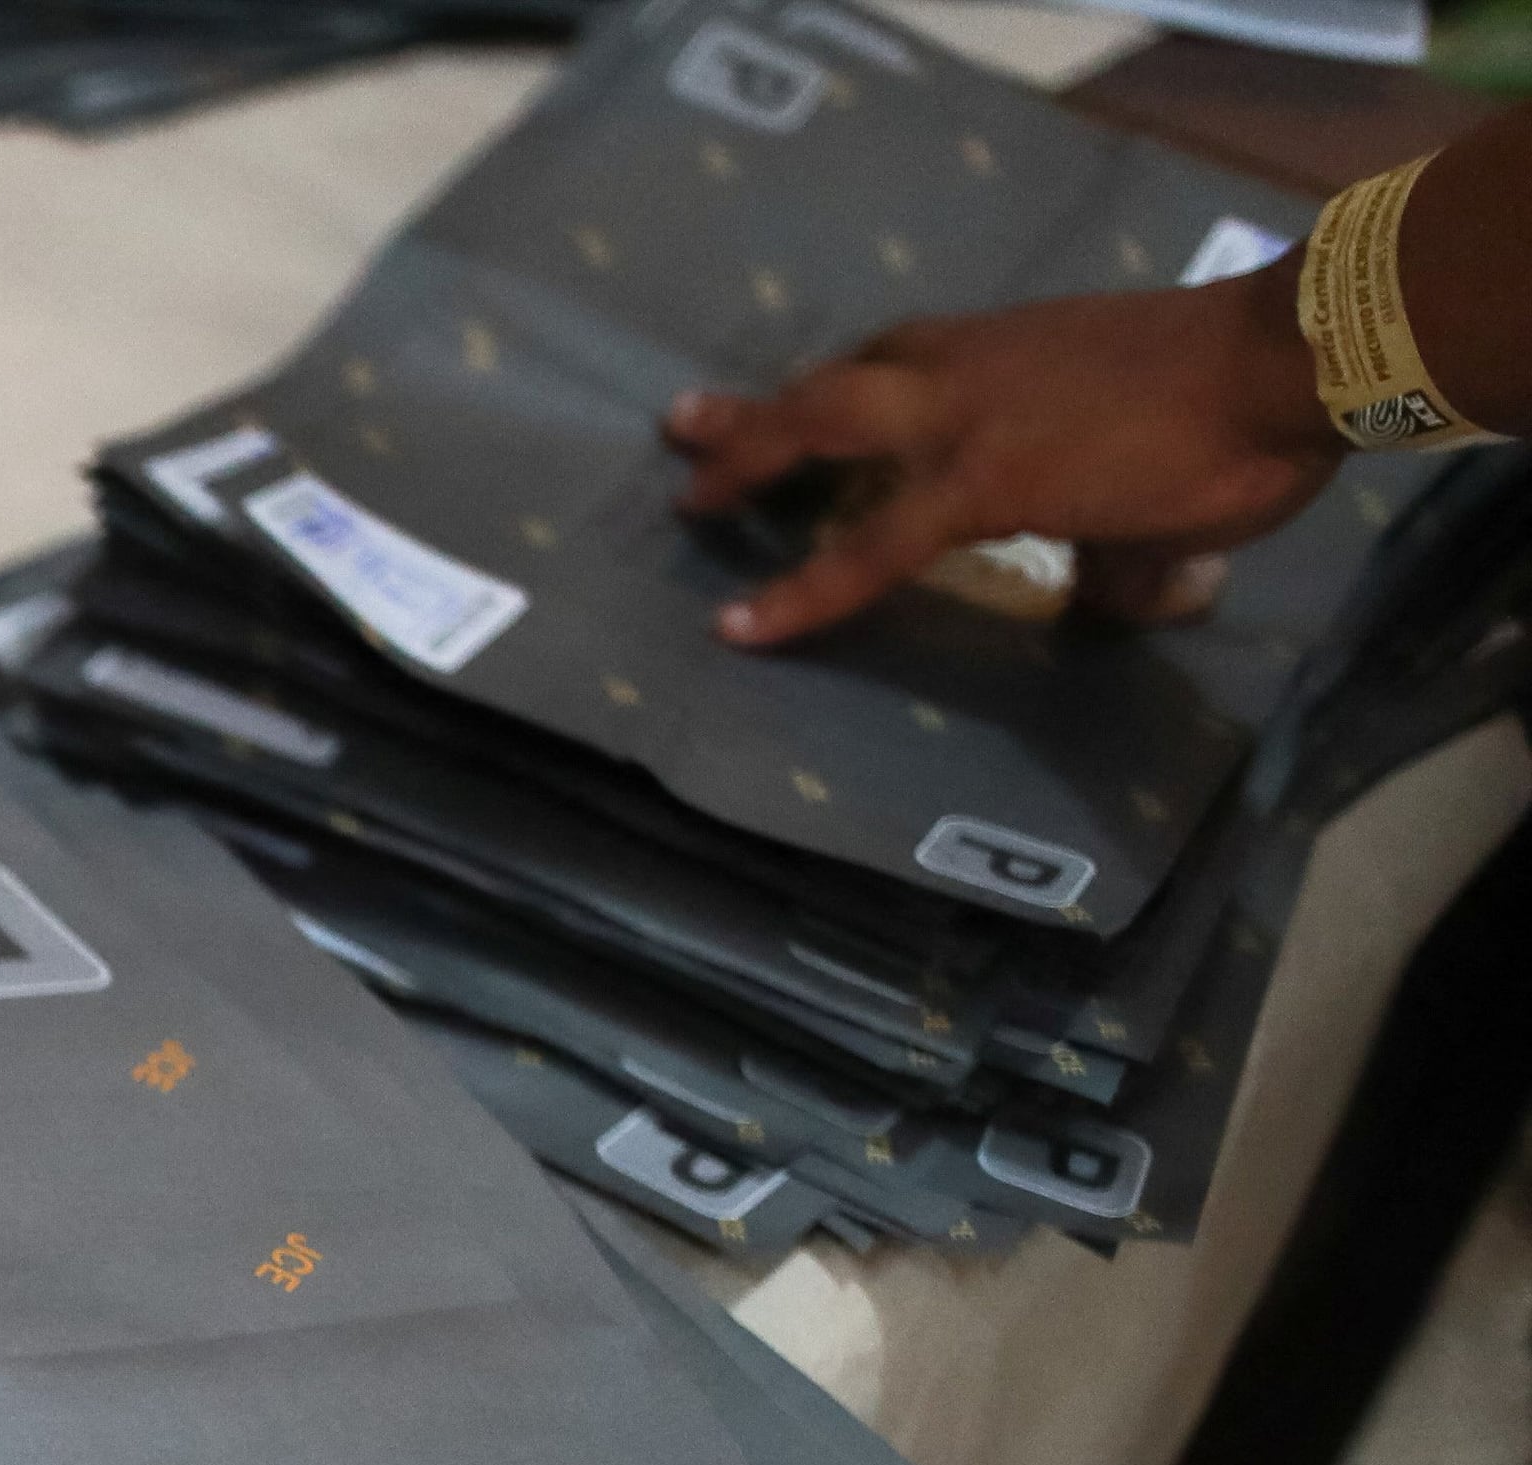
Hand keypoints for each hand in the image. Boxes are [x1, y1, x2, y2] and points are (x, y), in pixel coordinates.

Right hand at [663, 273, 1344, 648]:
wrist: (1290, 354)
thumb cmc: (1221, 469)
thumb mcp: (1155, 551)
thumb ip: (1107, 572)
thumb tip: (1108, 586)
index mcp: (985, 480)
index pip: (867, 550)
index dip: (798, 598)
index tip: (730, 630)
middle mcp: (963, 410)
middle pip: (822, 420)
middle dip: (745, 449)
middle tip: (683, 467)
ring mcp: (989, 355)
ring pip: (863, 362)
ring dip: (796, 390)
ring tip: (743, 407)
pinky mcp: (1022, 326)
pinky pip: (923, 342)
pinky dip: (878, 363)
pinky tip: (872, 373)